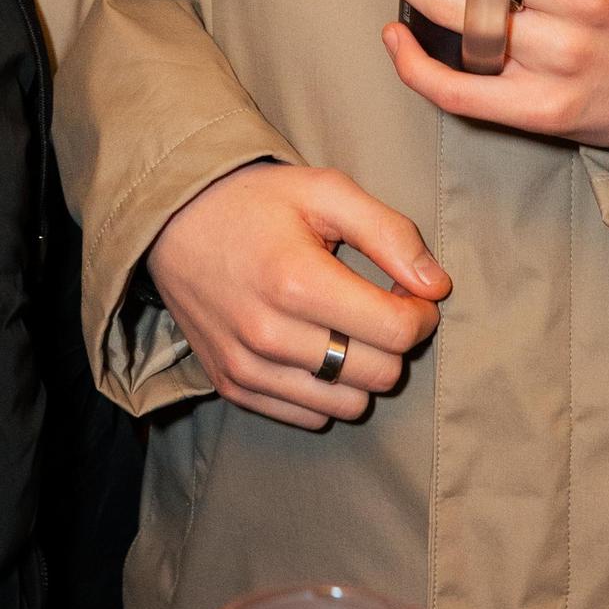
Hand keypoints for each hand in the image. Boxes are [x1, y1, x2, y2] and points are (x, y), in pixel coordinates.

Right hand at [146, 162, 448, 430]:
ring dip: (362, 371)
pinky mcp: (232, 385)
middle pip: (380, 374)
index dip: (421, 314)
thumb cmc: (255, 201)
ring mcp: (247, 367)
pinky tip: (316, 349)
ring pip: (349, 405)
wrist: (171, 221)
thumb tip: (437, 286)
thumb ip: (390, 234)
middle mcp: (269, 334)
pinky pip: (309, 417)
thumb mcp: (326, 192)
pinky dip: (326, 391)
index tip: (411, 294)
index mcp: (296, 281)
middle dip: (394, 343)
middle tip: (378, 308)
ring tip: (346, 330)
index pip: (397, 332)